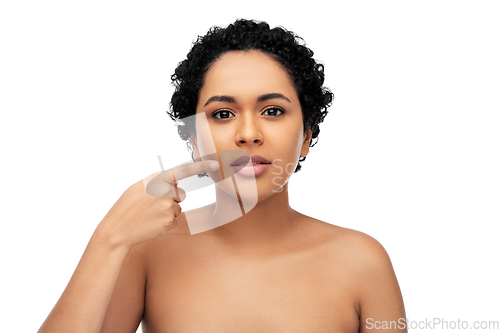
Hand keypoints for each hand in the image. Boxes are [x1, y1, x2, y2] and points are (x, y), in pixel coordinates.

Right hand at [96, 160, 219, 248]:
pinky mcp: (169, 221)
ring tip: (148, 215)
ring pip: (177, 208)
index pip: (182, 170)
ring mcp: (168, 207)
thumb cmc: (127, 207)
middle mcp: (164, 192)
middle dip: (171, 199)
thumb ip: (158, 183)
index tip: (215, 163)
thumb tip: (176, 183)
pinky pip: (174, 219)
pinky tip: (151, 223)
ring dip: (167, 211)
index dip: (201, 166)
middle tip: (151, 205)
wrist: (117, 230)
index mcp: (156, 180)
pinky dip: (165, 222)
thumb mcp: (139, 188)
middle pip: (180, 194)